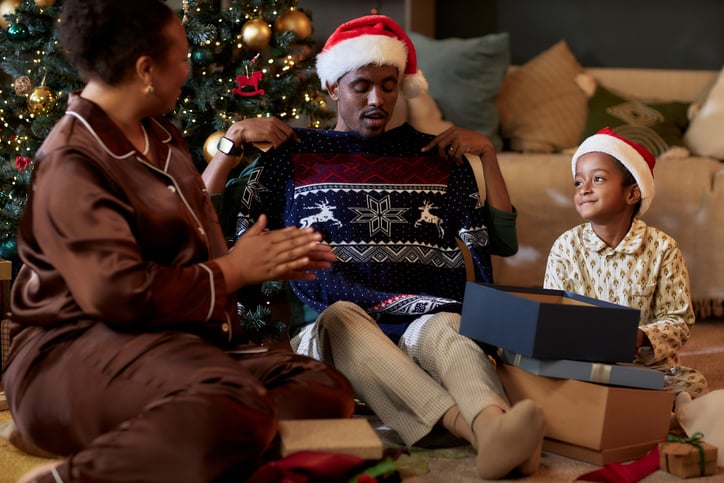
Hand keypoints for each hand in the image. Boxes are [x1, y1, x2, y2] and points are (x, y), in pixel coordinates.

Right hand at [217, 214, 334, 291]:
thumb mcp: (248, 236)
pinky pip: (287, 268)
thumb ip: (258, 226)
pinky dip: (297, 264)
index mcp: (266, 240)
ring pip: (291, 254)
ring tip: (317, 246)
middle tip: (319, 236)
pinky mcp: (272, 272)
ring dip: (305, 250)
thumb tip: (264, 215)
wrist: (232, 270)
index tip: (311, 229)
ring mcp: (272, 261)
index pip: (286, 234)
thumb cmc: (240, 252)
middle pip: (291, 243)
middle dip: (306, 239)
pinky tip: (307, 261)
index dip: (299, 232)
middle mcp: (271, 249)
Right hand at [225, 117, 299, 149]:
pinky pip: (277, 142)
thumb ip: (272, 128)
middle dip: (288, 141)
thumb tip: (282, 136)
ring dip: (280, 144)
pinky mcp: (268, 134)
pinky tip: (273, 147)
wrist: (240, 130)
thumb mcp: (263, 125)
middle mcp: (274, 122)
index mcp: (274, 119)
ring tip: (274, 145)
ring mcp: (272, 128)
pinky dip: (276, 146)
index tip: (297, 141)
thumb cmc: (251, 130)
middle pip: (288, 134)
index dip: (294, 135)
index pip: (288, 128)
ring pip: (283, 139)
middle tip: (284, 145)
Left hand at [421, 126, 494, 164]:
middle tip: (445, 160)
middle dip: (441, 155)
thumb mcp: (460, 138)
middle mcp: (455, 131)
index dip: (430, 145)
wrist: (485, 145)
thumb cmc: (471, 144)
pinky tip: (461, 162)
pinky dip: (457, 161)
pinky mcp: (463, 144)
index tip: (423, 150)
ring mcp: (459, 137)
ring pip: (448, 152)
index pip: (438, 138)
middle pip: (440, 145)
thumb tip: (438, 147)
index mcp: (453, 129)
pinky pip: (455, 156)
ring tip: (457, 161)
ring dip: (452, 159)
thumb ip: (450, 139)